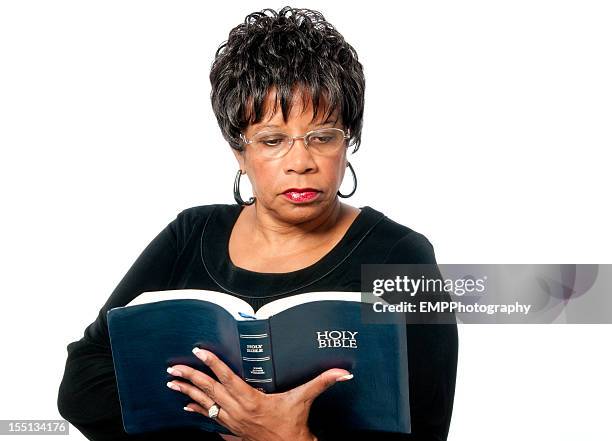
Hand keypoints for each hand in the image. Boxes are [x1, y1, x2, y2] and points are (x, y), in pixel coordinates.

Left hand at [166, 347, 353, 440]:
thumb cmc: (293, 424)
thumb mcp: (304, 400)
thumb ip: (321, 382)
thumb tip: (343, 373)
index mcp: (251, 399)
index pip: (227, 377)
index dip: (213, 363)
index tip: (199, 351)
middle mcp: (237, 410)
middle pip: (209, 390)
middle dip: (190, 377)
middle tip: (174, 368)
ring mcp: (232, 421)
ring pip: (205, 404)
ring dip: (188, 392)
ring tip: (172, 383)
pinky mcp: (232, 428)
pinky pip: (210, 418)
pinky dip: (197, 410)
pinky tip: (185, 405)